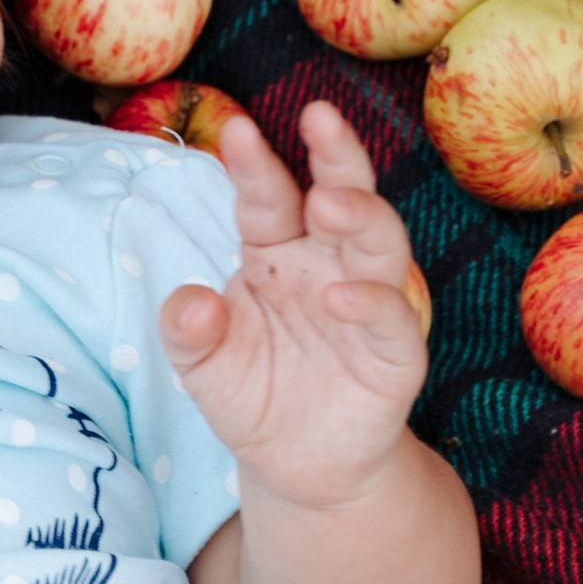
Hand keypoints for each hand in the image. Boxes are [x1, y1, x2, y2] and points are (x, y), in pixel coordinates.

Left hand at [159, 102, 427, 513]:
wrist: (296, 467)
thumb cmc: (251, 396)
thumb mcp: (201, 368)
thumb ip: (187, 332)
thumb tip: (191, 304)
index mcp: (275, 251)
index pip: (267, 196)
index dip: (254, 164)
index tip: (239, 128)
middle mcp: (326, 264)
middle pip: (340, 194)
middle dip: (334, 154)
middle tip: (320, 115)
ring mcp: (367, 302)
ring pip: (378, 242)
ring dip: (360, 214)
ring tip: (330, 202)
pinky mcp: (395, 353)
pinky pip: (390, 318)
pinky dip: (369, 303)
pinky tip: (338, 296)